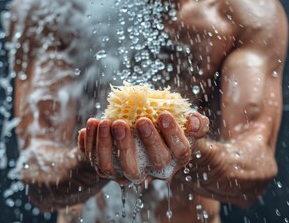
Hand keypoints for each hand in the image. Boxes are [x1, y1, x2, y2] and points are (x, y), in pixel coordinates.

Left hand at [78, 111, 208, 183]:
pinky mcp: (111, 170)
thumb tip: (193, 121)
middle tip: (138, 120)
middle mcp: (154, 171)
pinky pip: (97, 164)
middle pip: (150, 166)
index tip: (164, 115)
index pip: (179, 152)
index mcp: (176, 158)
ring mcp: (130, 173)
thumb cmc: (172, 130)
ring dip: (110, 146)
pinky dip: (90, 145)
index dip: (173, 135)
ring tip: (106, 121)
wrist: (150, 144)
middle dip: (144, 143)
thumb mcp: (190, 125)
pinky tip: (91, 124)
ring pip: (117, 169)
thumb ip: (198, 123)